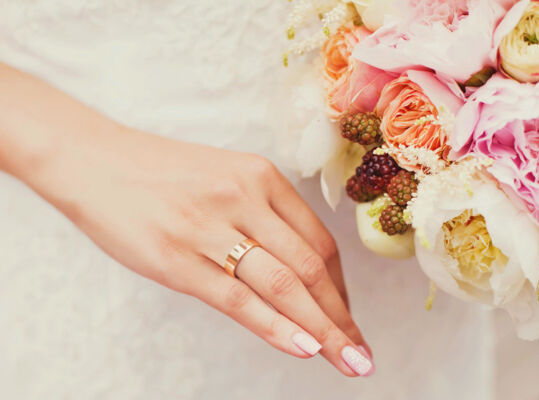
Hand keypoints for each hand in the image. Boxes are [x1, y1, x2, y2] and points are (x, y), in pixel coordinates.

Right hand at [28, 126, 373, 376]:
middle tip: (360, 352)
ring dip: (323, 329)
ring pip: (284, 285)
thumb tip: (294, 272)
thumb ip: (261, 217)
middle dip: (342, 317)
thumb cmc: (161, 174)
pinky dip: (276, 327)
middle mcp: (244, 199)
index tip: (347, 316)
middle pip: (311, 267)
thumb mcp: (224, 178)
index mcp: (261, 177)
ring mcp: (210, 229)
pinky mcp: (178, 259)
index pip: (319, 241)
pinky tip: (304, 348)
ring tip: (347, 360)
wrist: (95, 161)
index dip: (341, 287)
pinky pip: (239, 299)